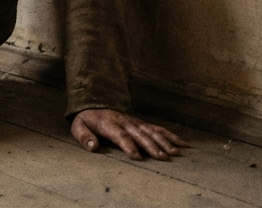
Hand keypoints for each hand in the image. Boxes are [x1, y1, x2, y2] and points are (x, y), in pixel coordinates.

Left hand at [71, 108, 189, 160]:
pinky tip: (183, 144)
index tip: (137, 156)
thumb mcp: (78, 126)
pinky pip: (158, 129)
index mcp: (109, 124)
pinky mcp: (141, 123)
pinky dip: (171, 136)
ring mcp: (135, 122)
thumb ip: (84, 136)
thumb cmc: (87, 119)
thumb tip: (92, 147)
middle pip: (140, 134)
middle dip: (152, 146)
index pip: (121, 135)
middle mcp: (125, 122)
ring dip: (164, 141)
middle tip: (163, 157)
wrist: (94, 103)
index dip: (129, 146)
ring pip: (152, 131)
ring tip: (174, 153)